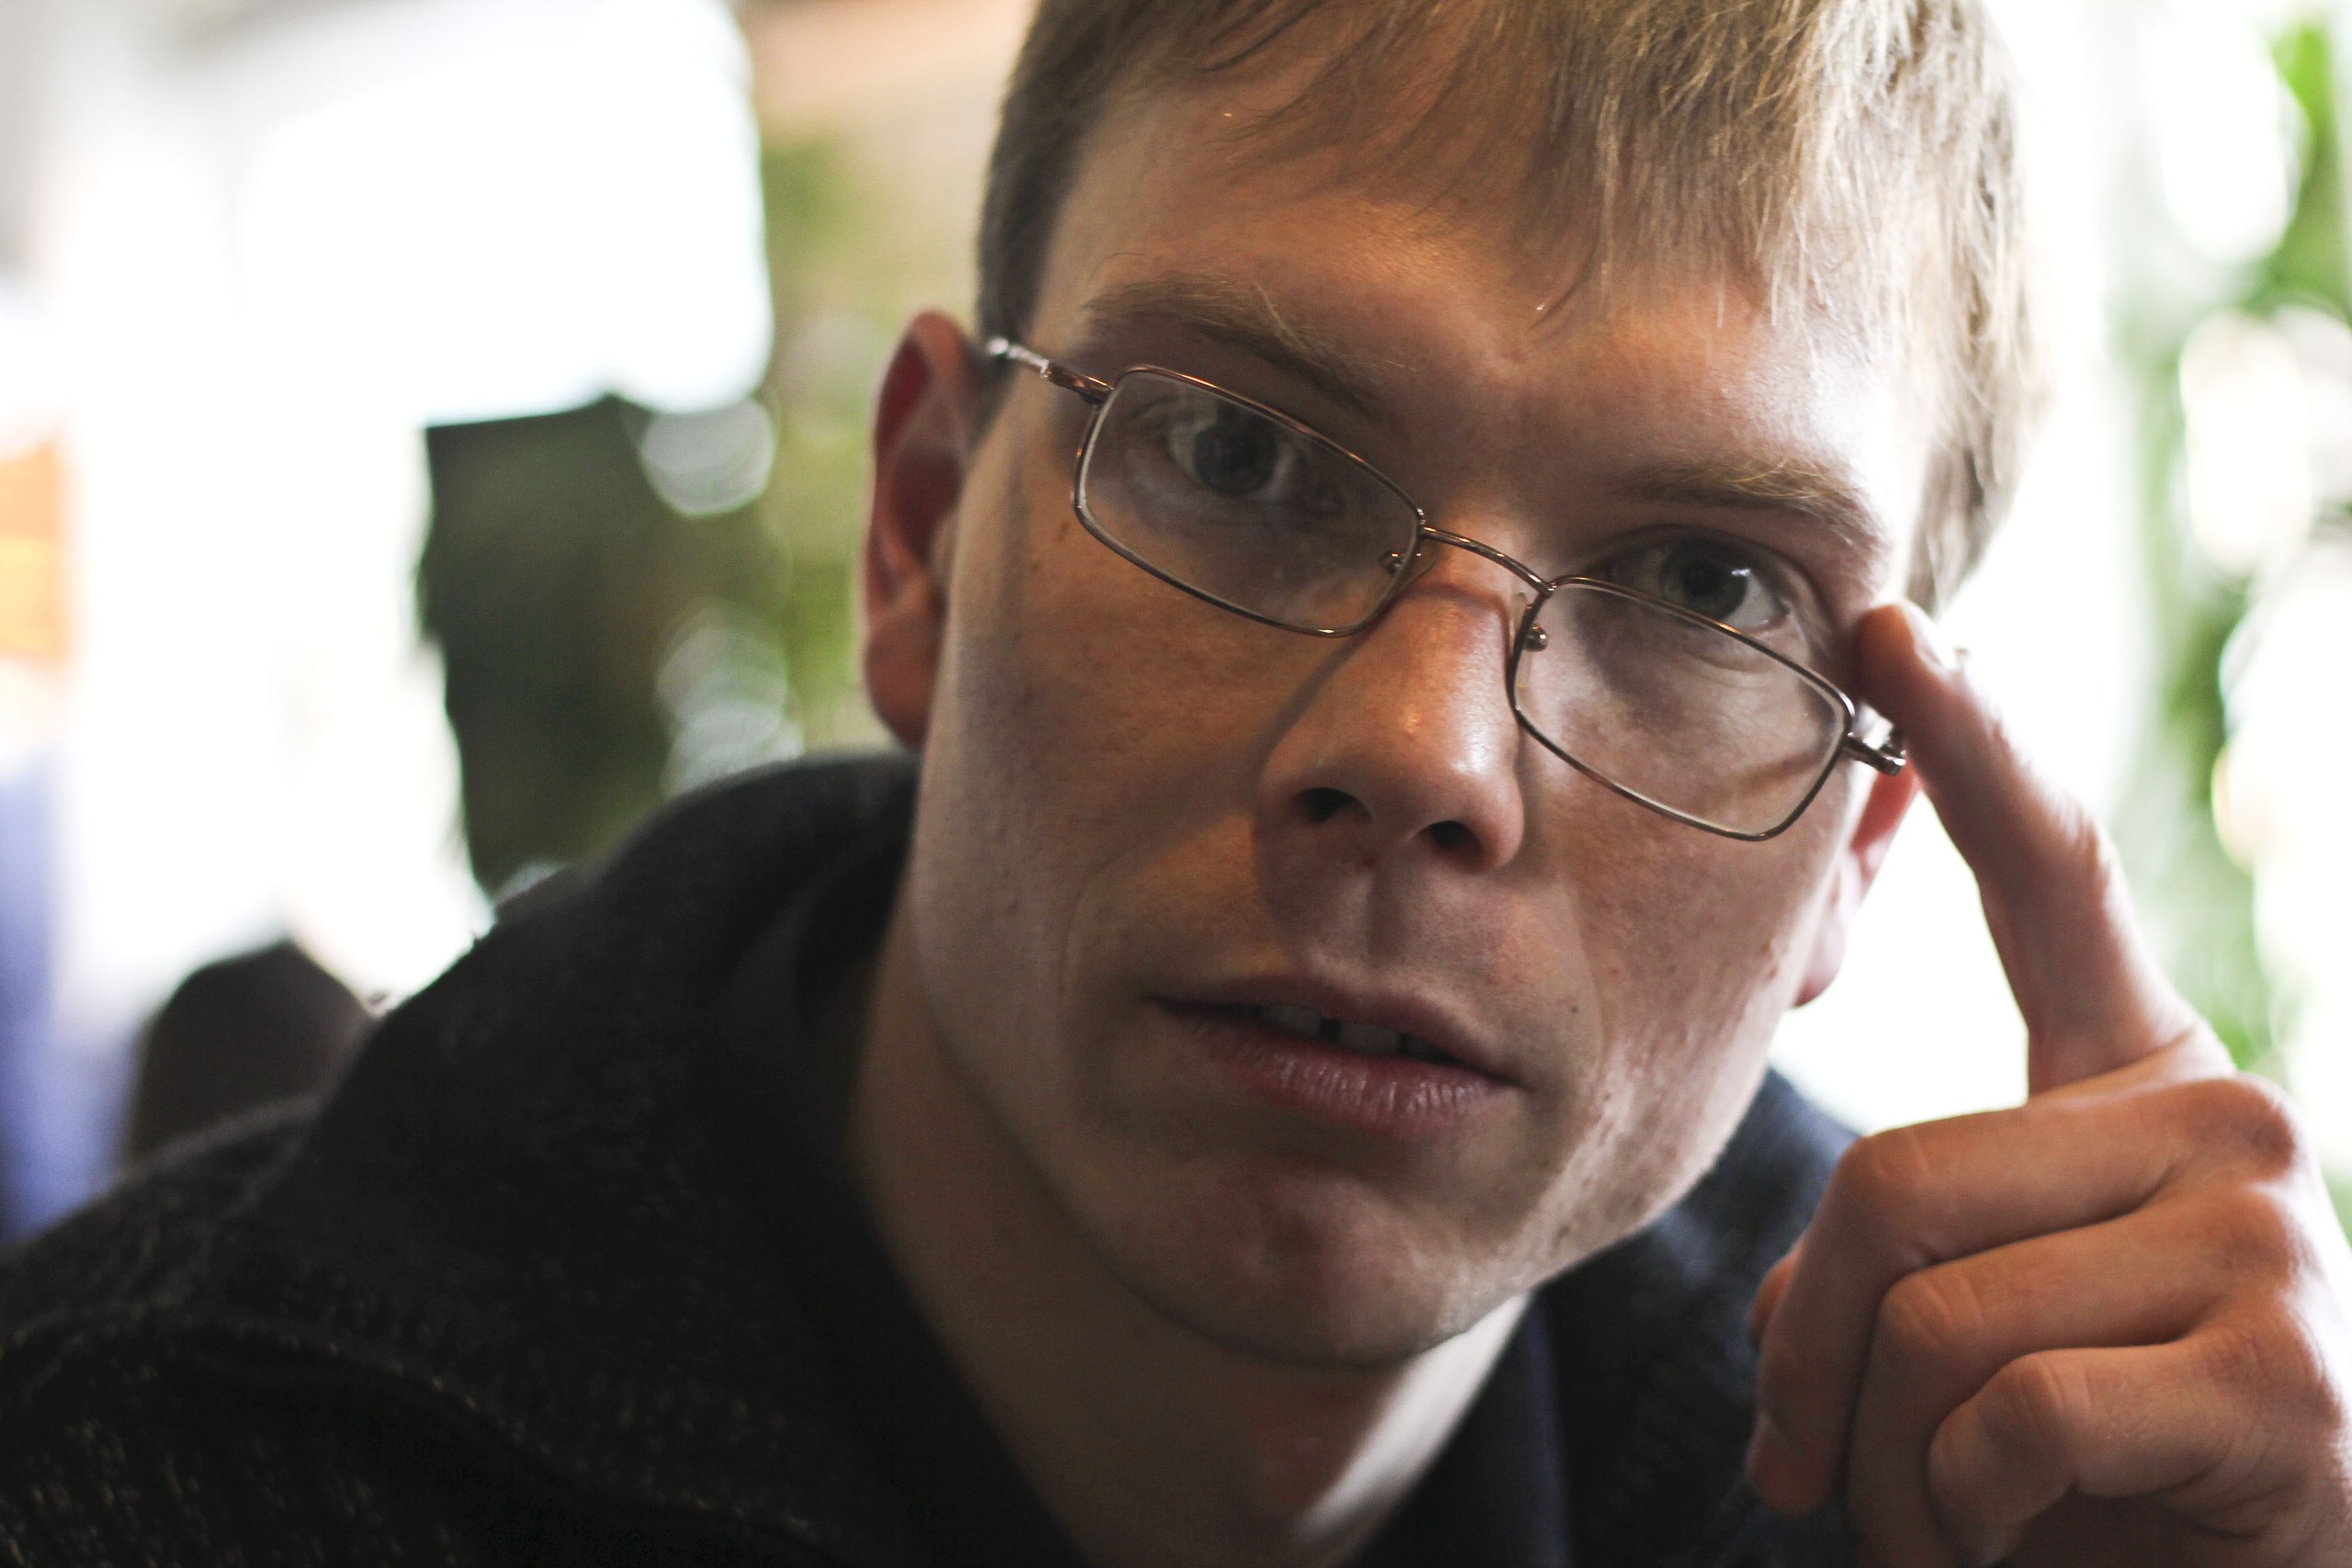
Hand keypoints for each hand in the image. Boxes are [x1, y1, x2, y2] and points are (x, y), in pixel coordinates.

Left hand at [1745, 603, 2351, 1566]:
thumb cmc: (2109, 1465)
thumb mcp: (1984, 1328)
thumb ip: (1885, 1266)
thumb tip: (1796, 1323)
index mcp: (2153, 1085)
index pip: (2055, 880)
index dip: (1969, 743)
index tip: (1883, 626)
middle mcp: (2231, 1122)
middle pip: (1889, 1183)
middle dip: (1815, 1356)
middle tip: (1815, 1466)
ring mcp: (2269, 1236)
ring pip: (1924, 1313)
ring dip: (1885, 1464)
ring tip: (1942, 1524)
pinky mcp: (2279, 1376)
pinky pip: (2000, 1415)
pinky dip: (1955, 1518)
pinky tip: (2014, 1547)